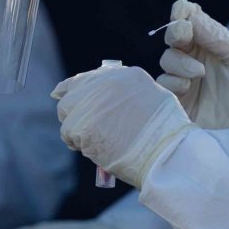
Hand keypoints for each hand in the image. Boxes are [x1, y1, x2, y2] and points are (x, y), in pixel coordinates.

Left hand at [52, 66, 193, 187]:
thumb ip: (127, 93)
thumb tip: (106, 100)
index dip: (73, 89)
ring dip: (76, 130)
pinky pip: (69, 134)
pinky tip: (92, 150)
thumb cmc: (167, 134)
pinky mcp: (82, 125)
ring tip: (93, 143)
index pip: (87, 78)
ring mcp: (92, 103)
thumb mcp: (153, 98)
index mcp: (125, 75)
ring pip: (67, 115)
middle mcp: (105, 83)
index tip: (62, 94)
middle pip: (72, 95)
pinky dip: (77, 144)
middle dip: (74, 112)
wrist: (166, 153)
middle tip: (82, 129)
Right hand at [157, 0, 228, 130]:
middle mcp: (194, 60)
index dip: (181, 14)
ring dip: (178, 62)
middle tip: (183, 35)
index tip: (181, 11)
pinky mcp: (180, 103)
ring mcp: (186, 81)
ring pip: (167, 61)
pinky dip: (171, 82)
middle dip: (175, 34)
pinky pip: (163, 87)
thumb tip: (190, 13)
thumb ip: (216, 36)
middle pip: (173, 40)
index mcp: (210, 45)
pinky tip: (187, 86)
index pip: (189, 22)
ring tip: (200, 72)